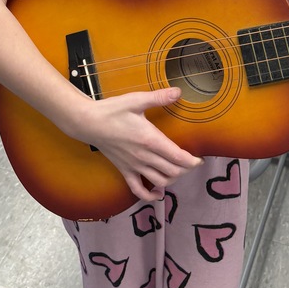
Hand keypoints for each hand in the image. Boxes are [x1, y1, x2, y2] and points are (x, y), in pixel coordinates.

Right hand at [71, 87, 201, 202]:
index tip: (200, 159)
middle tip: (190, 161)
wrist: (88, 123)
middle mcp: (144, 157)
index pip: (179, 158)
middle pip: (173, 171)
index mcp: (150, 140)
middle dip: (185, 169)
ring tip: (177, 171)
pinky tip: (157, 193)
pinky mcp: (124, 170)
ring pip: (160, 181)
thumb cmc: (113, 110)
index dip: (193, 162)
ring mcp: (134, 166)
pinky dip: (149, 195)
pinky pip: (138, 190)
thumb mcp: (136, 100)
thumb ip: (159, 97)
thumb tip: (179, 91)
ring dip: (172, 179)